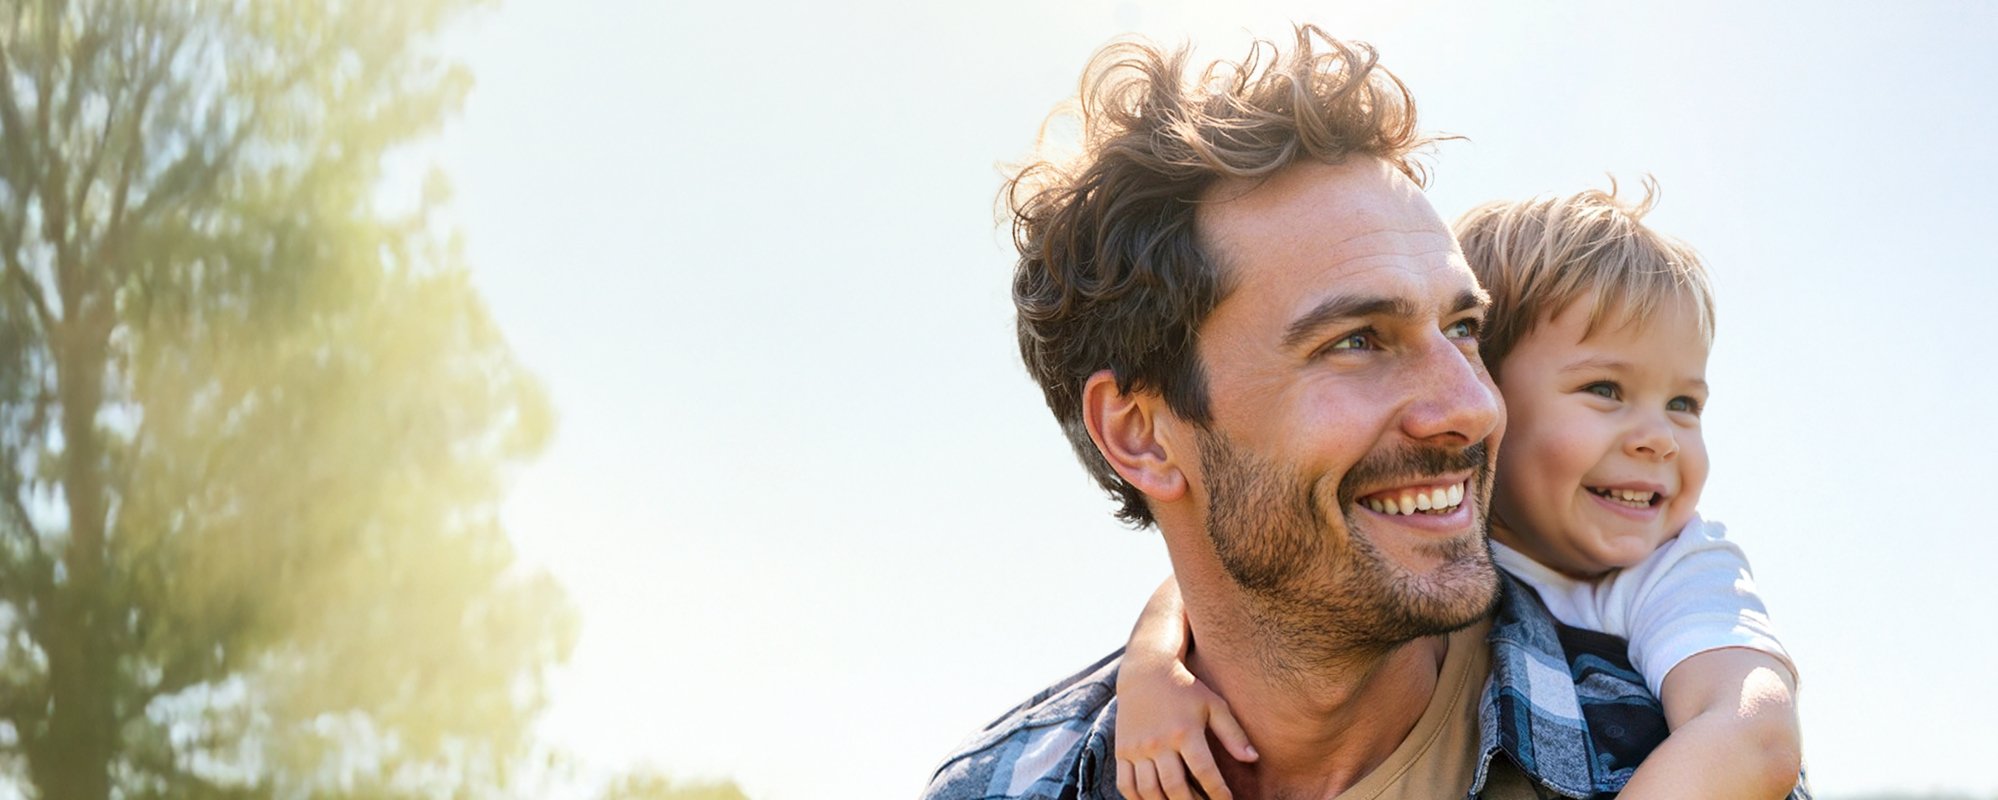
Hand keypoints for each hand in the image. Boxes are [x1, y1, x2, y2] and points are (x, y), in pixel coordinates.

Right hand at [1114, 663, 1256, 799]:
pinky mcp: (1122, 750)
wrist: (1145, 671)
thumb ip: (1233, 734)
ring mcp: (1137, 748)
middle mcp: (1158, 742)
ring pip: (1150, 791)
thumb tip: (1253, 759)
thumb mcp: (1214, 705)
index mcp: (1185, 731)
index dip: (1218, 793)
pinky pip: (1126, 785)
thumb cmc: (1185, 689)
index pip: (1205, 772)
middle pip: (1176, 787)